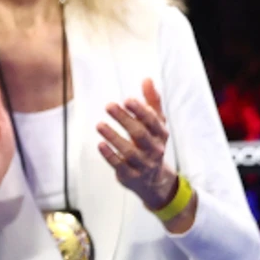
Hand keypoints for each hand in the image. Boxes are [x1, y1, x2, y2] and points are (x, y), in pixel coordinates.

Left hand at [96, 78, 175, 209]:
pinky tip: (100, 144)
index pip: (153, 121)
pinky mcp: (130, 175)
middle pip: (140, 134)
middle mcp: (154, 149)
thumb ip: (151, 102)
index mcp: (160, 134)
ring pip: (129, 151)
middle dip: (125, 119)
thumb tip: (147, 79)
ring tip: (99, 124)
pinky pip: (119, 165)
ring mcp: (142, 164)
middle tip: (109, 105)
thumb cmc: (151, 143)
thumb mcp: (156, 124)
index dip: (141, 111)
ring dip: (113, 136)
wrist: (154, 180)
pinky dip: (109, 155)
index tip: (127, 99)